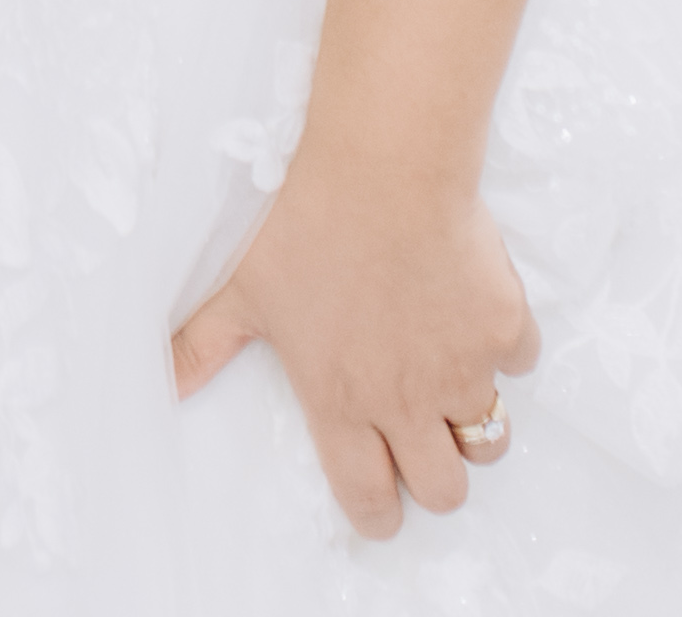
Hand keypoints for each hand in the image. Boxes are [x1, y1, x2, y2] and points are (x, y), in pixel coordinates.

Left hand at [171, 155, 535, 539]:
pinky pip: (519, 361)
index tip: (380, 508)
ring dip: (472, 421)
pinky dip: (503, 345)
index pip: (368, 496)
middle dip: (436, 478)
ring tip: (449, 380)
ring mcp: (462, 367)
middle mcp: (405, 400)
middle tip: (421, 440)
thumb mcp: (240, 289)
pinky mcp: (504, 327)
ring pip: (489, 439)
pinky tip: (472, 310)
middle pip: (444, 490)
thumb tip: (162, 383)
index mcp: (340, 400)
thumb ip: (201, 346)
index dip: (377, 516)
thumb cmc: (301, 221)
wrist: (381, 165)